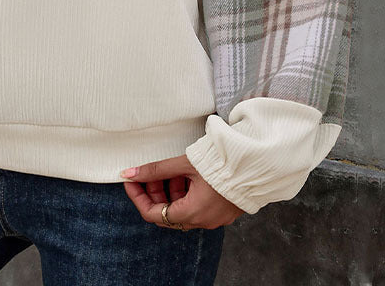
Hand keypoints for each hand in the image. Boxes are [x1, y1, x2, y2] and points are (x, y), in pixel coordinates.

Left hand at [120, 154, 244, 229]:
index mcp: (191, 213)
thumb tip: (129, 173)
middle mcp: (202, 220)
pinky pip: (196, 206)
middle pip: (166, 213)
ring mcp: (213, 217)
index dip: (137, 197)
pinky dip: (185, 192)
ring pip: (181, 209)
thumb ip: (155, 170)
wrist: (256, 164)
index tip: (130, 180)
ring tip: (169, 170)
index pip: (153, 214)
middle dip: (153, 192)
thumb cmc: (220, 163)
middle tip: (147, 173)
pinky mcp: (222, 210)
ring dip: (170, 191)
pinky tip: (184, 174)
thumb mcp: (184, 164)